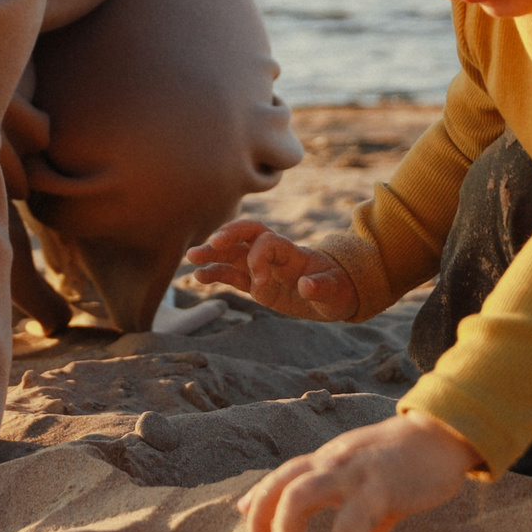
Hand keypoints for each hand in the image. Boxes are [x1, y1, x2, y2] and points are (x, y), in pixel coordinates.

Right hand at [186, 220, 357, 320]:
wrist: (338, 295)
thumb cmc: (340, 289)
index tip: (261, 285)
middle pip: (246, 236)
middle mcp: (274, 256)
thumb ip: (322, 288)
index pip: (267, 242)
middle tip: (210, 244)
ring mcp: (264, 269)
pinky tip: (197, 277)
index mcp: (292, 253)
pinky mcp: (257, 285)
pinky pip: (233, 276)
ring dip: (213, 254)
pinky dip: (215, 274)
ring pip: (234, 255)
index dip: (259, 258)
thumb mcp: (337, 292)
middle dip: (228, 236)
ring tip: (190, 257)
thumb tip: (306, 286)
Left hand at [239, 410, 478, 531]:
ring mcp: (353, 472)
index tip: (249, 523)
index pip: (284, 474)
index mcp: (331, 458)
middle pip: (281, 484)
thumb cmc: (412, 461)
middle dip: (264, 518)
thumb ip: (368, 516)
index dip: (261, 498)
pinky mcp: (379, 488)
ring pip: (300, 496)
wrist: (445, 435)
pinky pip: (350, 528)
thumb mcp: (380, 485)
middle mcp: (333, 461)